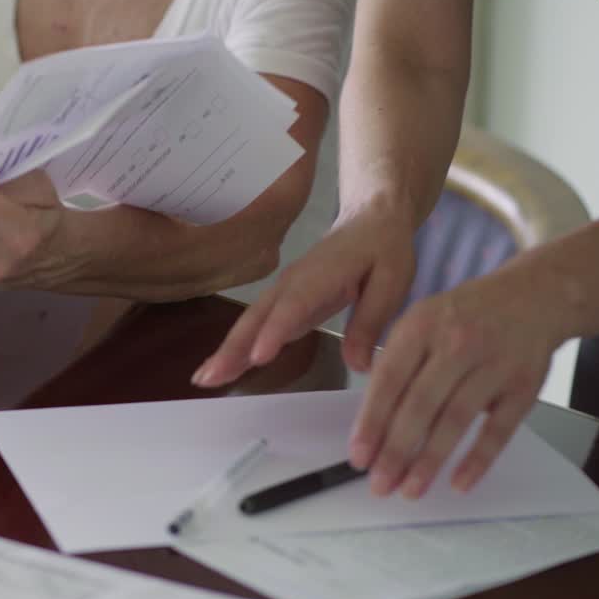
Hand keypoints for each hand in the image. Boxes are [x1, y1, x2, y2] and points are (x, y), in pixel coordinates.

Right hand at [193, 203, 417, 386]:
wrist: (371, 220)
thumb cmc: (383, 249)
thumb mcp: (392, 283)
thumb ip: (371, 321)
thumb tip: (359, 364)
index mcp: (319, 277)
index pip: (292, 306)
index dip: (274, 331)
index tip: (257, 358)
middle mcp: (292, 284)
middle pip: (257, 317)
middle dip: (232, 347)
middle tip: (209, 377)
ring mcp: (283, 293)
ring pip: (250, 323)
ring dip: (227, 350)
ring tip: (205, 378)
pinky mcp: (284, 304)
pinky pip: (257, 326)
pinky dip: (238, 347)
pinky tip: (225, 368)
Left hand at [349, 265, 557, 498]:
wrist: (531, 297)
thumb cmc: (463, 316)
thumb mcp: (419, 320)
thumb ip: (393, 362)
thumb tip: (368, 418)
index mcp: (420, 326)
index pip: (389, 381)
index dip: (371, 422)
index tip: (359, 456)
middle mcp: (456, 344)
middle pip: (420, 406)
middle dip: (396, 451)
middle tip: (380, 484)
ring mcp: (493, 365)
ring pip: (456, 421)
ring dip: (430, 461)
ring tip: (410, 490)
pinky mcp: (524, 386)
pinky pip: (498, 430)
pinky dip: (478, 459)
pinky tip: (458, 483)